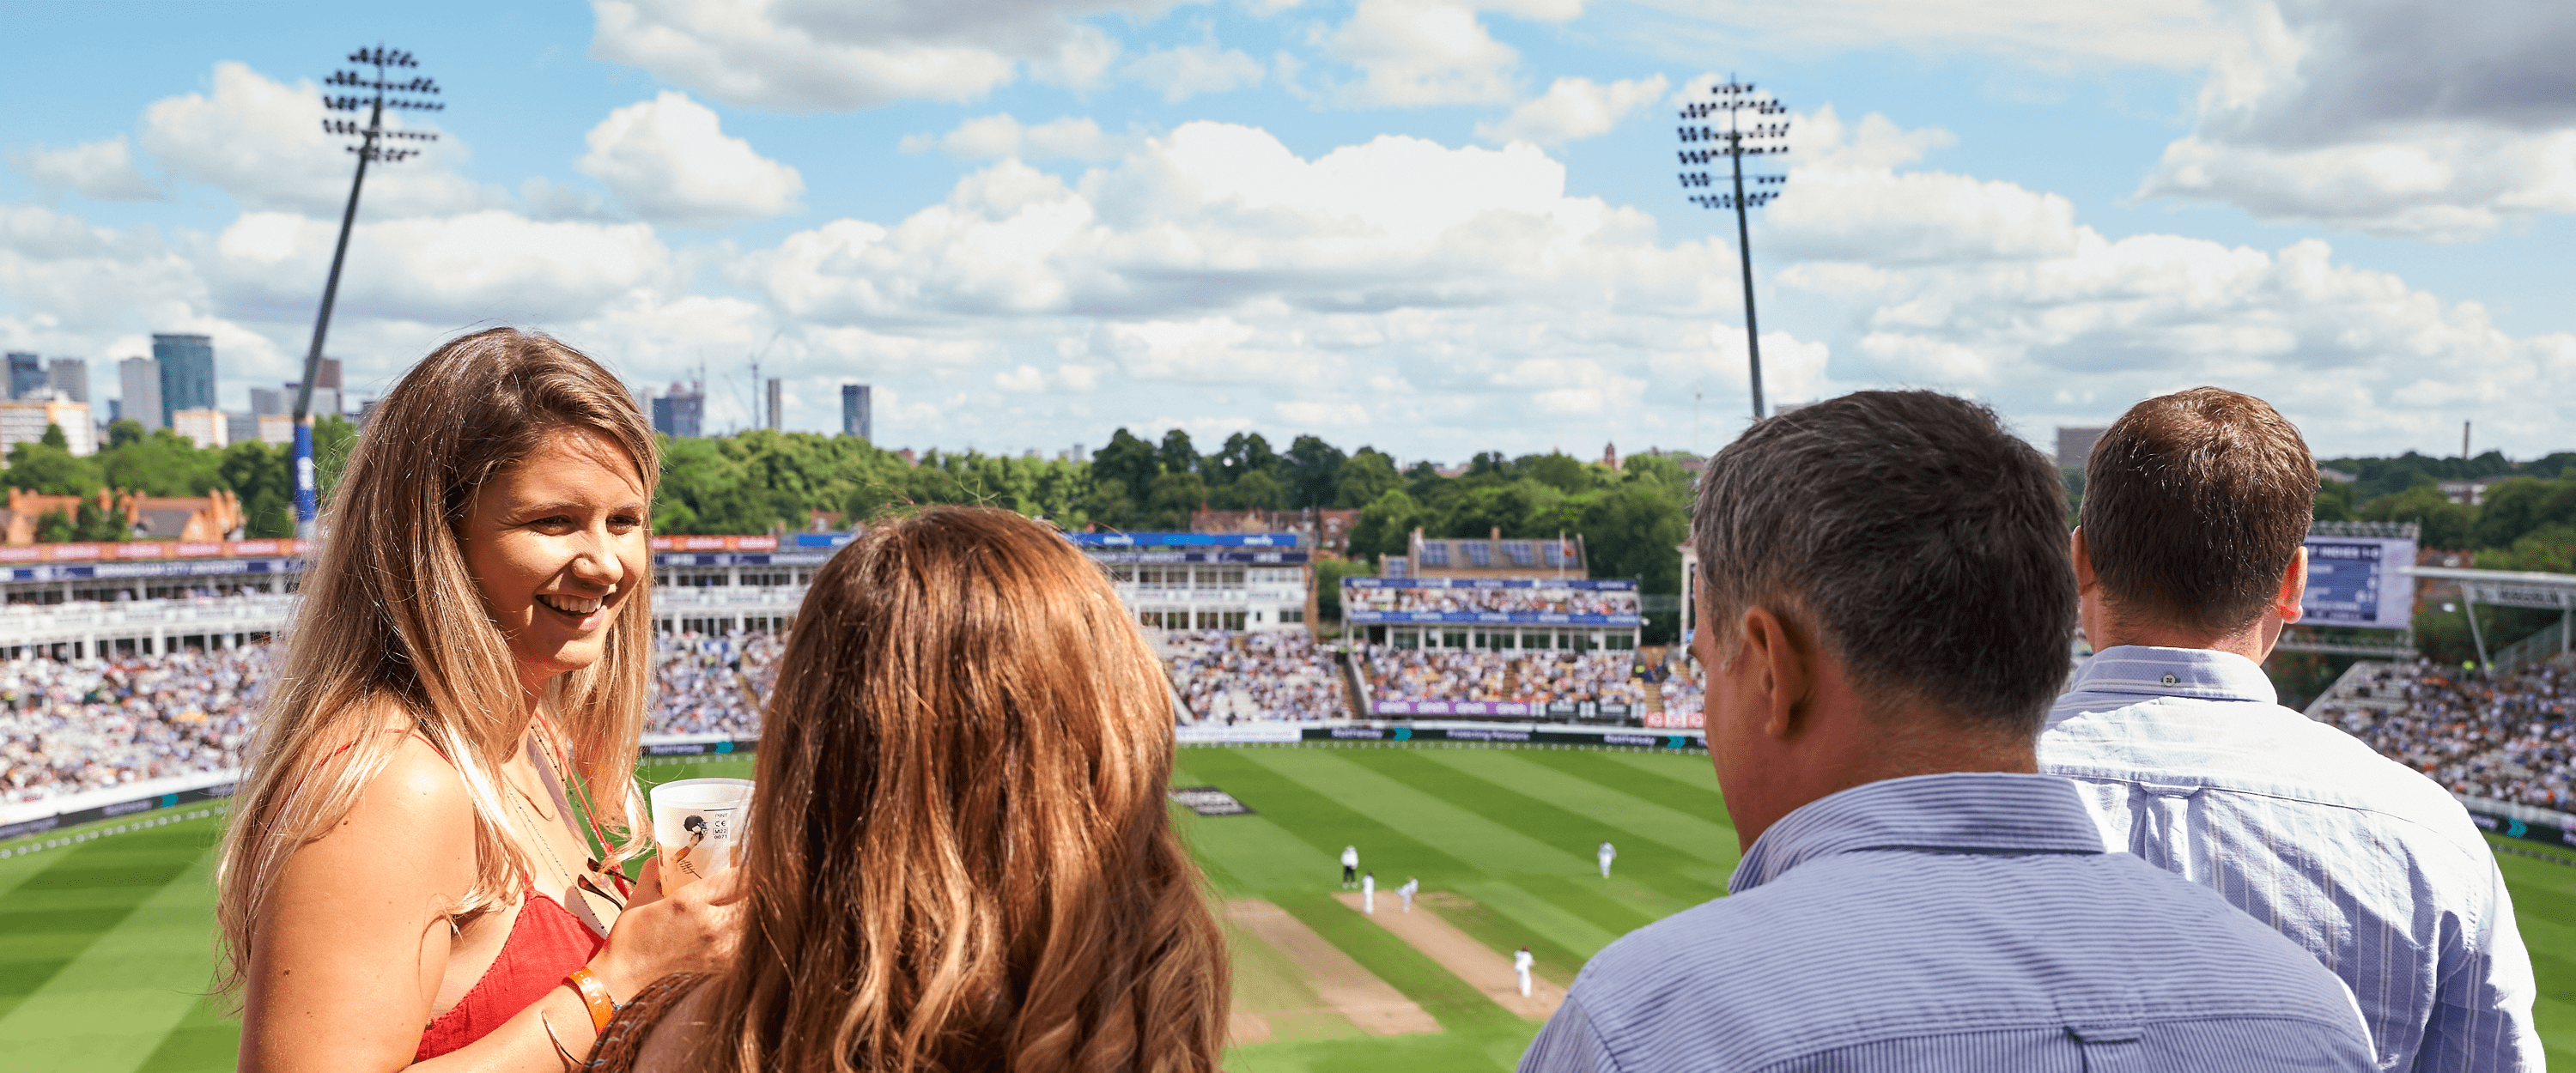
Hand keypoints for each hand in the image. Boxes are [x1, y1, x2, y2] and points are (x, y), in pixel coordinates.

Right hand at [592, 865, 744, 998]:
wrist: (625, 976)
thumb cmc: (631, 936)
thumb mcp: (642, 895)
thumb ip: (656, 870)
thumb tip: (665, 855)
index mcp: (688, 902)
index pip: (737, 876)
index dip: (746, 867)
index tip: (746, 864)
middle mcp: (709, 924)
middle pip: (755, 899)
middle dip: (757, 888)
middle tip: (753, 883)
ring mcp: (719, 948)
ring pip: (756, 922)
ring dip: (757, 911)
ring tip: (750, 904)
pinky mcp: (722, 965)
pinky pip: (749, 943)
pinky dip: (750, 932)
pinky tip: (741, 927)